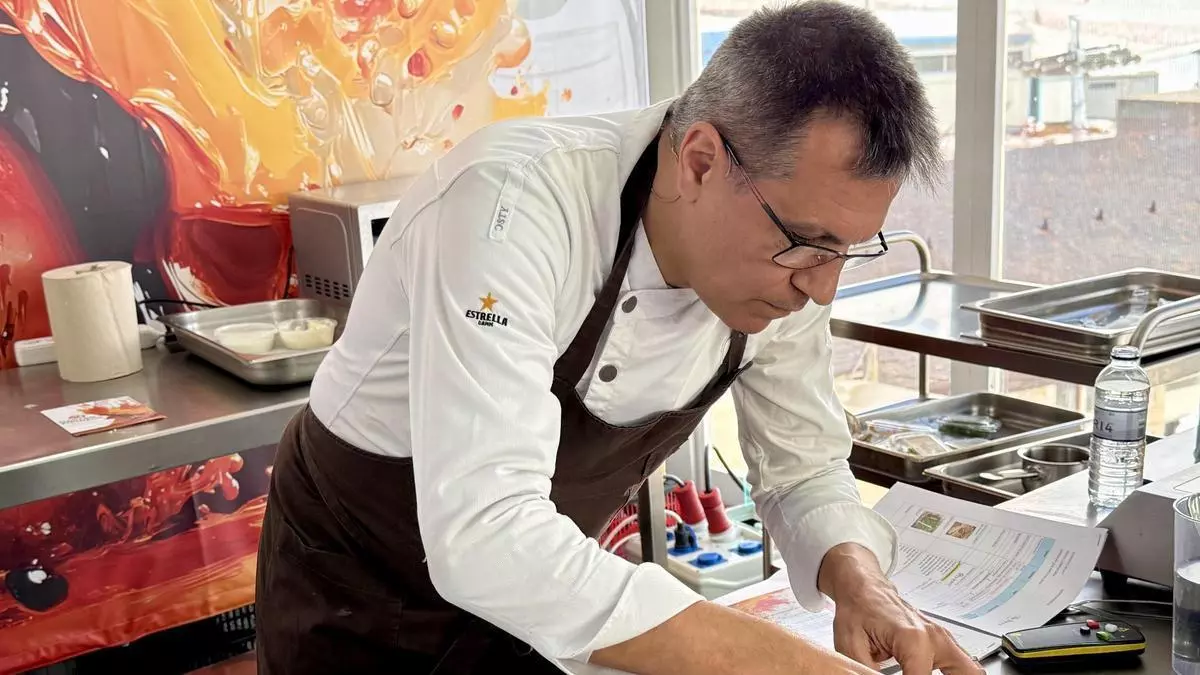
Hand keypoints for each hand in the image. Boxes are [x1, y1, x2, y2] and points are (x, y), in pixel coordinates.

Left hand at [819, 544, 984, 674]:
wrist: (864, 589)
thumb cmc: (858, 609)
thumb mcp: (851, 647)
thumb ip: (866, 672)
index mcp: (913, 639)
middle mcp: (934, 638)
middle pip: (965, 673)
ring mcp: (942, 638)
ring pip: (970, 669)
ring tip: (920, 674)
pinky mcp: (943, 641)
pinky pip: (961, 665)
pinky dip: (953, 674)